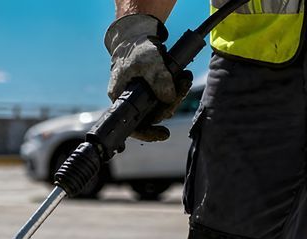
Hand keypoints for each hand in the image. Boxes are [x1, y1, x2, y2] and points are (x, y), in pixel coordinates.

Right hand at [104, 13, 191, 141]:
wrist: (138, 35)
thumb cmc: (137, 48)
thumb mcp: (149, 60)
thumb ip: (159, 79)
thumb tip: (169, 99)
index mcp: (120, 97)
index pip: (131, 125)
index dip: (147, 133)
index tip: (163, 134)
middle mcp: (129, 100)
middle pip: (151, 116)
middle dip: (170, 105)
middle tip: (184, 87)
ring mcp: (140, 97)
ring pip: (160, 107)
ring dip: (176, 97)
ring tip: (186, 80)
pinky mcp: (151, 91)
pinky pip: (164, 98)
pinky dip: (176, 91)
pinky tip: (183, 80)